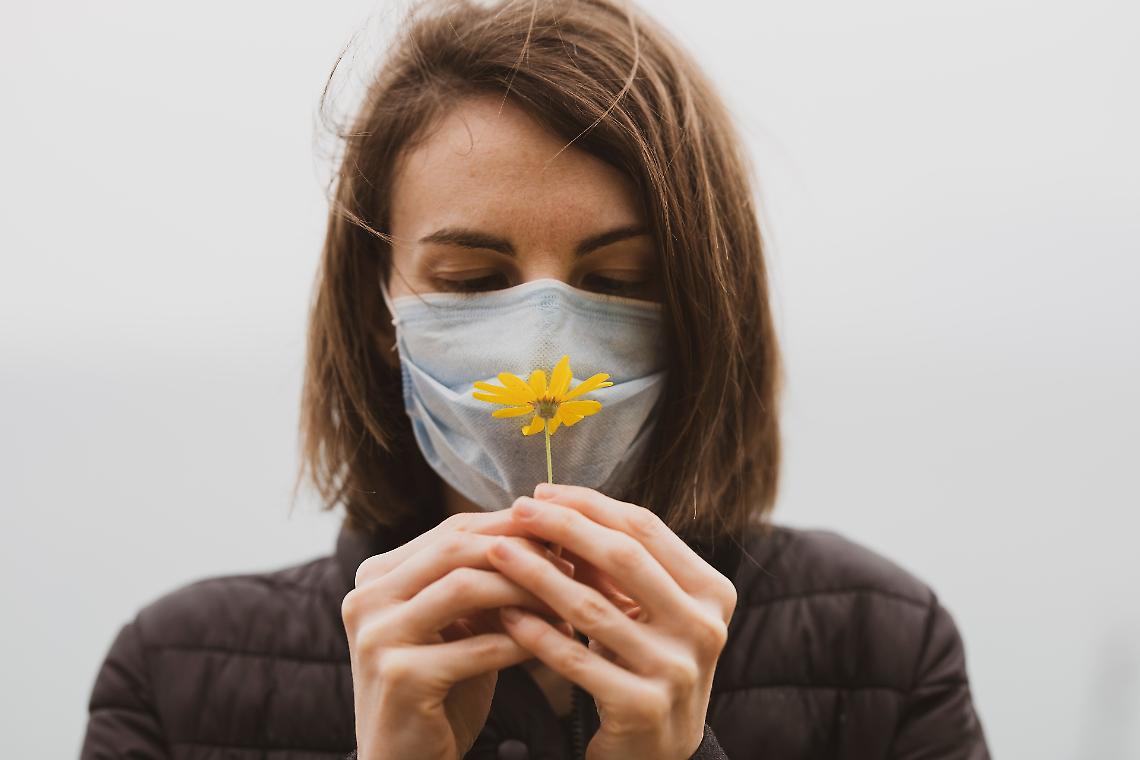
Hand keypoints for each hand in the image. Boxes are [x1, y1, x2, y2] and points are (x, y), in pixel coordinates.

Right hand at [342, 510, 576, 759]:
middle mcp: (366, 598)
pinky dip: (523, 639)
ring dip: (523, 590)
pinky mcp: (400, 677)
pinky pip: (477, 647)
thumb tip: (547, 535)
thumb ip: (482, 581)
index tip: (558, 533)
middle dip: (518, 551)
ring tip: (565, 599)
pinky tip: (557, 640)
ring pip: (463, 588)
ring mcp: (378, 637)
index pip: (450, 530)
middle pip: (454, 548)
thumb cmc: (440, 689)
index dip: (508, 527)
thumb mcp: (457, 625)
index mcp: (376, 576)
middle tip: (567, 563)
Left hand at [473, 483, 737, 759]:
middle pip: (624, 558)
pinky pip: (577, 661)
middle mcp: (703, 627)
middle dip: (564, 527)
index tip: (543, 492)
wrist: (659, 752)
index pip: (646, 529)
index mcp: (712, 591)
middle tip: (517, 510)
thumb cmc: (645, 661)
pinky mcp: (641, 707)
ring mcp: (675, 670)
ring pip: (593, 608)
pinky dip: (537, 634)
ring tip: (498, 553)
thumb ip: (614, 565)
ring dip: (538, 575)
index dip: (591, 504)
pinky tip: (506, 615)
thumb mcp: (646, 610)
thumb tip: (555, 507)